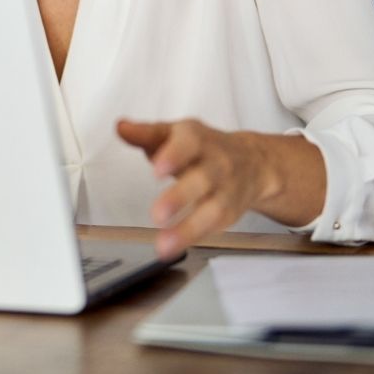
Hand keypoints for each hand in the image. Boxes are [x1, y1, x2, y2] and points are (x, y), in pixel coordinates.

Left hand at [117, 118, 277, 259]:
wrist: (251, 161)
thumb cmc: (203, 146)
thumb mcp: (174, 133)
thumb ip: (146, 133)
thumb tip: (121, 127)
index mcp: (197, 138)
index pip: (188, 144)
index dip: (173, 156)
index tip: (157, 169)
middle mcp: (216, 163)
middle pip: (202, 179)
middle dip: (180, 197)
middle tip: (157, 214)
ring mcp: (226, 190)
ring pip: (212, 210)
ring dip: (188, 229)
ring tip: (164, 245)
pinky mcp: (230, 213)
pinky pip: (214, 227)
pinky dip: (195, 238)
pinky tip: (175, 246)